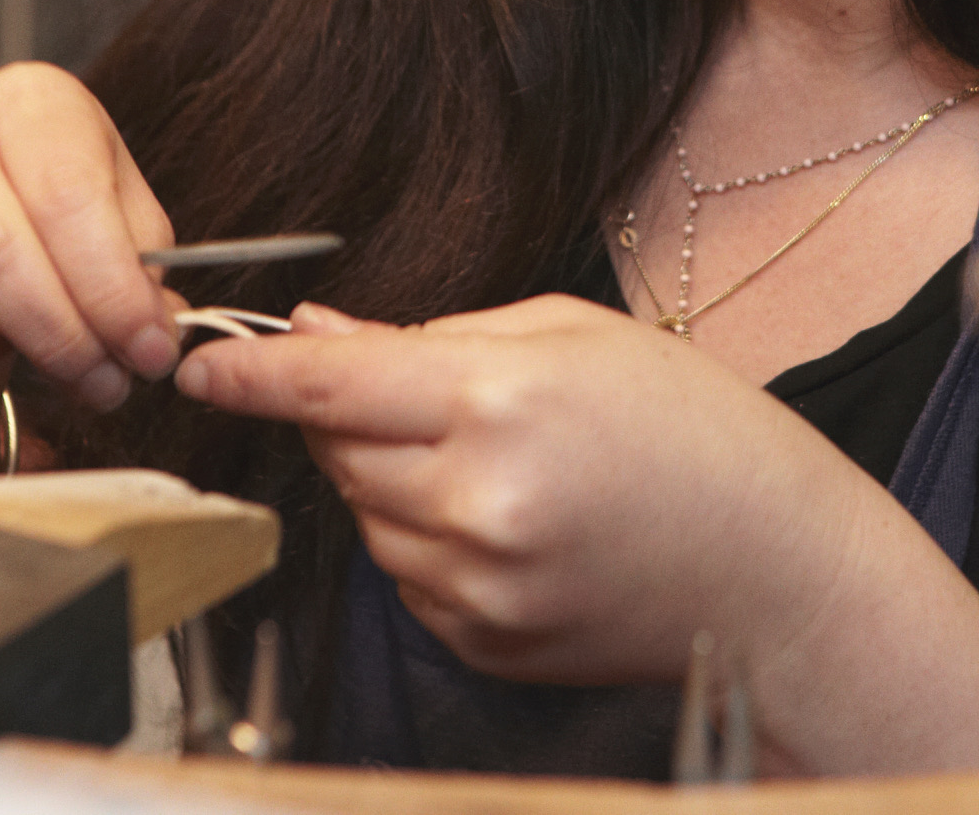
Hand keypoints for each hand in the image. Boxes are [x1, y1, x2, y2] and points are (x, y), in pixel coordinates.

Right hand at [0, 62, 181, 415]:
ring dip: (7, 356)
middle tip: (106, 384)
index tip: (151, 351)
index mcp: (26, 99)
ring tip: (39, 352)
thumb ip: (141, 269)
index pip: (67, 195)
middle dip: (64, 338)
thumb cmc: (50, 219)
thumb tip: (156, 336)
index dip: (114, 289)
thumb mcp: (115, 214)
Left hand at [173, 293, 877, 684]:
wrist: (777, 569)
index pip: (327, 387)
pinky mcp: (482, 644)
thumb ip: (434, 336)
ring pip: (364, 518)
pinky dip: (431, 540)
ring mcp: (476, 587)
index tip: (201, 362)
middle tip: (422, 391)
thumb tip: (323, 335)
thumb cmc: (696, 433)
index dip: (252, 372)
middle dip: (347, 415)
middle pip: (336, 451)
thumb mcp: (571, 334)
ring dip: (393, 480)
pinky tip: (512, 518)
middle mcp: (475, 505)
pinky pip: (408, 577)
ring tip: (496, 458)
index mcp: (498, 406)